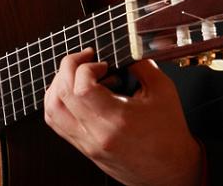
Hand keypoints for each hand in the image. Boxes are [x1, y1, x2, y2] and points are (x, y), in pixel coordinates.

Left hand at [43, 48, 202, 185]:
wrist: (170, 171)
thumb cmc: (169, 134)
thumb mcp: (164, 91)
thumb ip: (142, 66)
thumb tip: (123, 51)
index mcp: (116, 120)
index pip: (81, 88)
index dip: (86, 66)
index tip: (103, 63)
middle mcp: (96, 134)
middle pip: (61, 95)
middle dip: (68, 67)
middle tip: (86, 60)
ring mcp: (87, 143)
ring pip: (52, 110)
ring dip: (59, 85)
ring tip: (79, 75)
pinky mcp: (84, 147)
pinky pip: (57, 122)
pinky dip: (59, 101)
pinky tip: (76, 93)